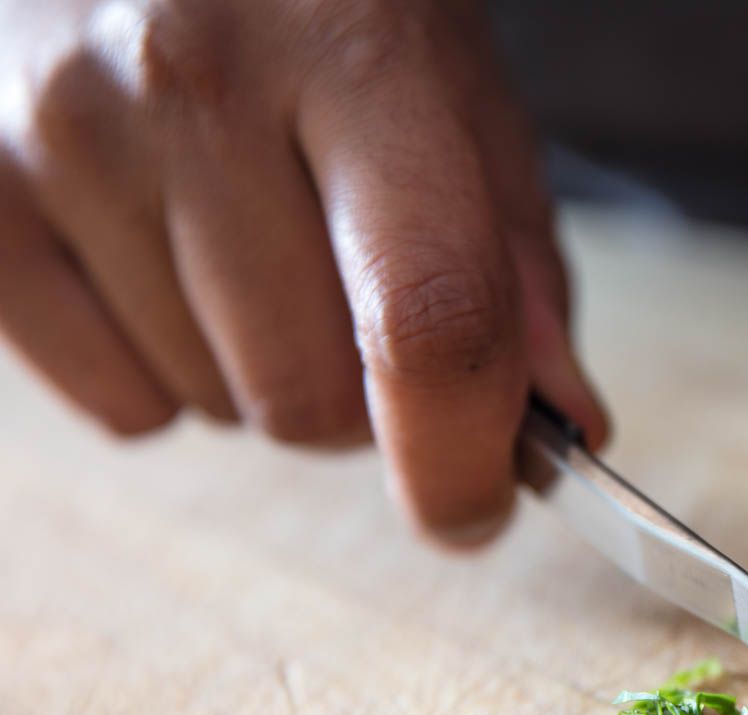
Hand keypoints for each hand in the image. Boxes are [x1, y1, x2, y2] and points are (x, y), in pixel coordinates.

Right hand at [0, 0, 606, 544]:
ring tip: (248, 245)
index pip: (428, 315)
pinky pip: (120, 406)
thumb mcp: (454, 95)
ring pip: (216, 410)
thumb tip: (559, 429)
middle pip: (312, 398)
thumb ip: (515, 266)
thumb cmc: (320, 11)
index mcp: (357, 52)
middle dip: (360, 400)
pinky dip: (165, 371)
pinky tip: (165, 260)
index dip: (460, 456)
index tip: (476, 509)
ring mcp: (66, 134)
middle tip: (350, 300)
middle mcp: (193, 81)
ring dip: (259, 375)